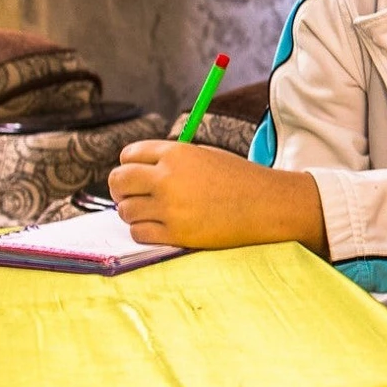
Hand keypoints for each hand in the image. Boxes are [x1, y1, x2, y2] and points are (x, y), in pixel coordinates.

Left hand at [108, 140, 327, 254]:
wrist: (268, 205)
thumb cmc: (239, 178)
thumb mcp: (205, 154)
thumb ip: (170, 159)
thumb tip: (136, 171)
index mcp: (176, 153)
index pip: (128, 155)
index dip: (130, 165)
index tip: (137, 175)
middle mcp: (168, 178)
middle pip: (118, 181)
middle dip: (121, 189)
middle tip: (133, 195)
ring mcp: (170, 207)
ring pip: (125, 211)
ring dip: (134, 212)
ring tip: (155, 212)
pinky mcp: (175, 233)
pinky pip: (138, 233)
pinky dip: (144, 231)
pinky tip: (162, 226)